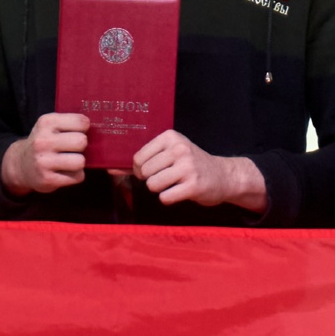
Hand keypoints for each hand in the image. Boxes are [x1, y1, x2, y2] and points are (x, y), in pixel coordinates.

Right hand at [0, 113, 88, 194]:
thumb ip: (70, 123)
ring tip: (70, 161)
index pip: (81, 122)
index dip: (84, 129)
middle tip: (74, 148)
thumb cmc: (44, 143)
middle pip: (82, 141)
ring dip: (79, 162)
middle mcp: (43, 141)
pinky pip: (77, 177)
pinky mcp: (48, 179)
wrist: (21, 164)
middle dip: (82, 146)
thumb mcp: (51, 126)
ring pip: (80, 161)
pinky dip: (76, 176)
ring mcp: (44, 161)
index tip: (78, 132)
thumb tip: (99, 125)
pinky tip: (65, 172)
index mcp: (46, 122)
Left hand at [133, 131, 267, 210]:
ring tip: (174, 184)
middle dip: (151, 179)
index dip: (141, 169)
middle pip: (144, 172)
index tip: (155, 169)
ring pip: (153, 185)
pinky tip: (181, 192)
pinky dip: (169, 199)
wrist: (224, 176)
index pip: (138, 157)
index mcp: (171, 137)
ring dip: (160, 189)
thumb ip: (142, 161)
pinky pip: (165, 197)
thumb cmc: (191, 165)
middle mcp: (179, 149)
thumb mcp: (170, 154)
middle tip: (166, 178)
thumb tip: (110, 169)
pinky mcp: (193, 186)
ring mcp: (187, 167)